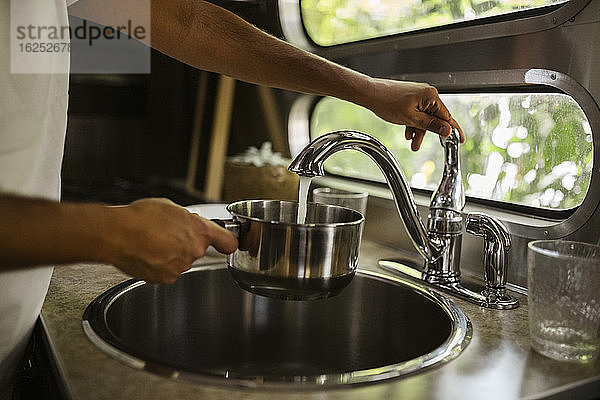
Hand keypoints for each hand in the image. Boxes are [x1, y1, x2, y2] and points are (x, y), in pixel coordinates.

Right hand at [105, 198, 237, 283]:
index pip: (228, 242)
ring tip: (152, 243)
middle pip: (197, 250)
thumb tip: (189, 223)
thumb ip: (187, 219)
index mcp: (199, 231)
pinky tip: (147, 254)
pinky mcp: (165, 278)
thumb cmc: (140, 218)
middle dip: (186, 244)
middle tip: (167, 235)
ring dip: (171, 255)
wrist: (117, 234)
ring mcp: (180, 267)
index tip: (225, 243)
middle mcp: (194, 251)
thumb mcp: (170, 207)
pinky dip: (159, 265)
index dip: (226, 242)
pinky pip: (167, 271)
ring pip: (181, 261)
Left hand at [363, 78, 463, 150]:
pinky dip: (413, 123)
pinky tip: (407, 133)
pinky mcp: (411, 97)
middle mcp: (427, 93)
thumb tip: (446, 130)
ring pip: (424, 117)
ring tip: (411, 142)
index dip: (452, 130)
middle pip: (434, 118)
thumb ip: (430, 125)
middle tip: (418, 145)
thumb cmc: (387, 102)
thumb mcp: (411, 119)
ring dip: (418, 130)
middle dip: (426, 133)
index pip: (447, 116)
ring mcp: (418, 95)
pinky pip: (416, 113)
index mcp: (430, 96)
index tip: (459, 140)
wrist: (370, 94)